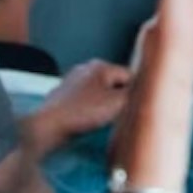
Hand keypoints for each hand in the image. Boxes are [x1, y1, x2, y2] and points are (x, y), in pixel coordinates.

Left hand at [19, 61, 134, 162]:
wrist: (48, 126)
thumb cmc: (82, 113)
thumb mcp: (117, 103)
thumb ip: (135, 93)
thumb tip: (144, 90)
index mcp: (101, 66)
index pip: (130, 76)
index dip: (136, 93)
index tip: (137, 109)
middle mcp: (86, 68)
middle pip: (114, 84)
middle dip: (119, 100)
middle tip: (120, 117)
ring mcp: (73, 81)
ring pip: (99, 94)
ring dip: (104, 107)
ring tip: (103, 122)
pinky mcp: (63, 96)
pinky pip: (85, 102)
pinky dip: (89, 111)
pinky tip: (88, 122)